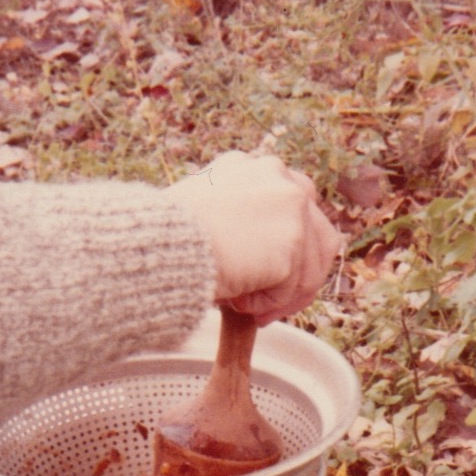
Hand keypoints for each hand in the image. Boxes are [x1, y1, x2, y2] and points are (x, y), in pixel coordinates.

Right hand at [166, 152, 340, 324]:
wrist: (160, 241)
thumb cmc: (163, 237)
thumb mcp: (200, 215)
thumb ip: (233, 224)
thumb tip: (248, 256)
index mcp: (252, 167)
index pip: (290, 210)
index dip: (281, 251)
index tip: (258, 280)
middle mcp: (278, 175)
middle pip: (316, 233)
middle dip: (298, 276)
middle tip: (269, 308)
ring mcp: (290, 204)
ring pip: (311, 265)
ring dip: (282, 295)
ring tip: (246, 308)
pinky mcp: (293, 238)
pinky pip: (292, 287)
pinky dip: (269, 304)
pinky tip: (239, 304)